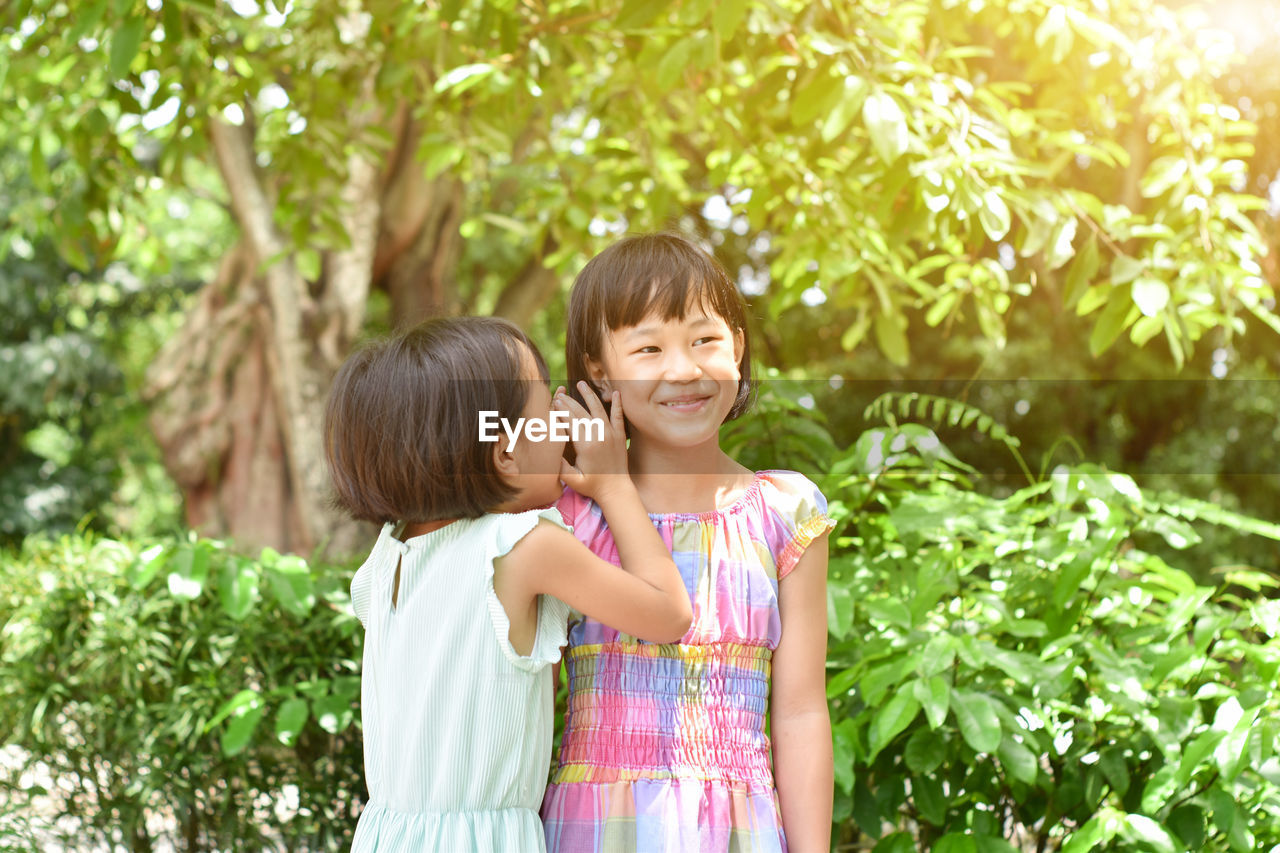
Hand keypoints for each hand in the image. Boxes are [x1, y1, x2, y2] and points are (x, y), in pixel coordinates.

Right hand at [555, 381, 629, 501]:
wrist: (616, 490)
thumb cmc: (592, 486)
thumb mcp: (572, 479)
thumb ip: (559, 466)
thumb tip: (546, 451)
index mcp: (586, 445)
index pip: (570, 422)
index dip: (560, 411)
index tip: (553, 401)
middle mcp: (599, 436)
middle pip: (581, 413)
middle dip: (569, 401)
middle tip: (559, 393)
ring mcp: (611, 434)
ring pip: (598, 409)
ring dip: (588, 395)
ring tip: (580, 383)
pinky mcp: (620, 435)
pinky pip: (618, 416)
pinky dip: (617, 404)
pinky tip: (615, 393)